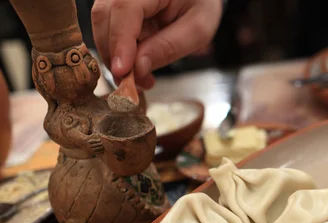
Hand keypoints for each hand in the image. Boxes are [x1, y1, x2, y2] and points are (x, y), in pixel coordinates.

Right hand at [92, 0, 221, 88]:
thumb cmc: (201, 4)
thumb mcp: (197, 28)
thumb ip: (169, 47)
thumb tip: (138, 68)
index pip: (125, 9)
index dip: (120, 42)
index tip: (122, 71)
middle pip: (104, 17)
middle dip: (115, 56)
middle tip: (133, 84)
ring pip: (101, 24)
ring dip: (115, 57)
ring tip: (140, 78)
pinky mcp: (115, 5)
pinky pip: (108, 28)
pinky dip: (118, 51)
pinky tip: (136, 66)